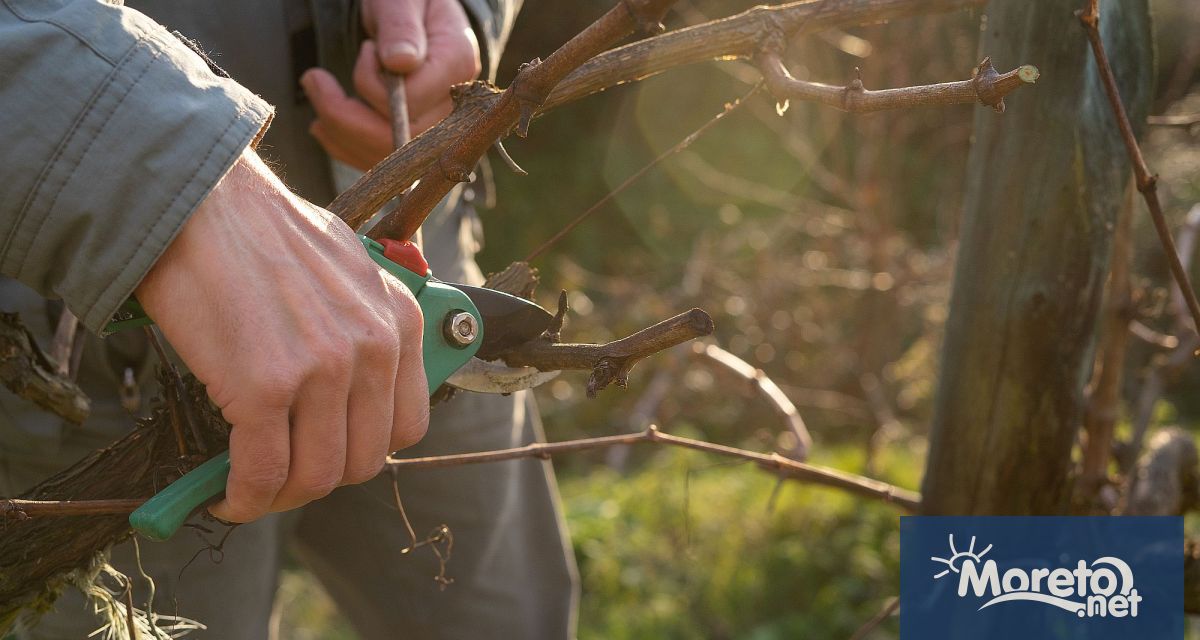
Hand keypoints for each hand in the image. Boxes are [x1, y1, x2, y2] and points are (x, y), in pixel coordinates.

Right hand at [136, 148, 429, 522]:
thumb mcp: (350, 267)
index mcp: (400, 321)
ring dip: (279, 496)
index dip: (363, 451)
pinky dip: (244, 498)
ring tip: (250, 487)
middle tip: (281, 474)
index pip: (408, 427)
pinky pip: (263, 473)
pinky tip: (226, 495)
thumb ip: (369, 323)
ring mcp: (322, 370)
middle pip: (363, 461)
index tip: (328, 453)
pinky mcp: (265, 387)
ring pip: (315, 477)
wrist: (200, 201)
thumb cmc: (264, 232)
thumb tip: (361, 379)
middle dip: (319, 478)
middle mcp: (373, 348)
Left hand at [301, 0, 481, 169]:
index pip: (411, 101)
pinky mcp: (416, 141)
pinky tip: (324, 122)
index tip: (366, 51)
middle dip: (344, 115)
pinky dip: (343, 145)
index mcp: (457, 64)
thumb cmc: (408, 2)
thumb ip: (400, 26)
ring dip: (338, 130)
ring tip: (316, 92)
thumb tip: (400, 63)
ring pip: (382, 155)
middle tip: (313, 79)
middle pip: (396, 138)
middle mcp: (454, 105)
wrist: (418, 17)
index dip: (374, 84)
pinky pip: (376, 160)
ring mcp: (437, 128)